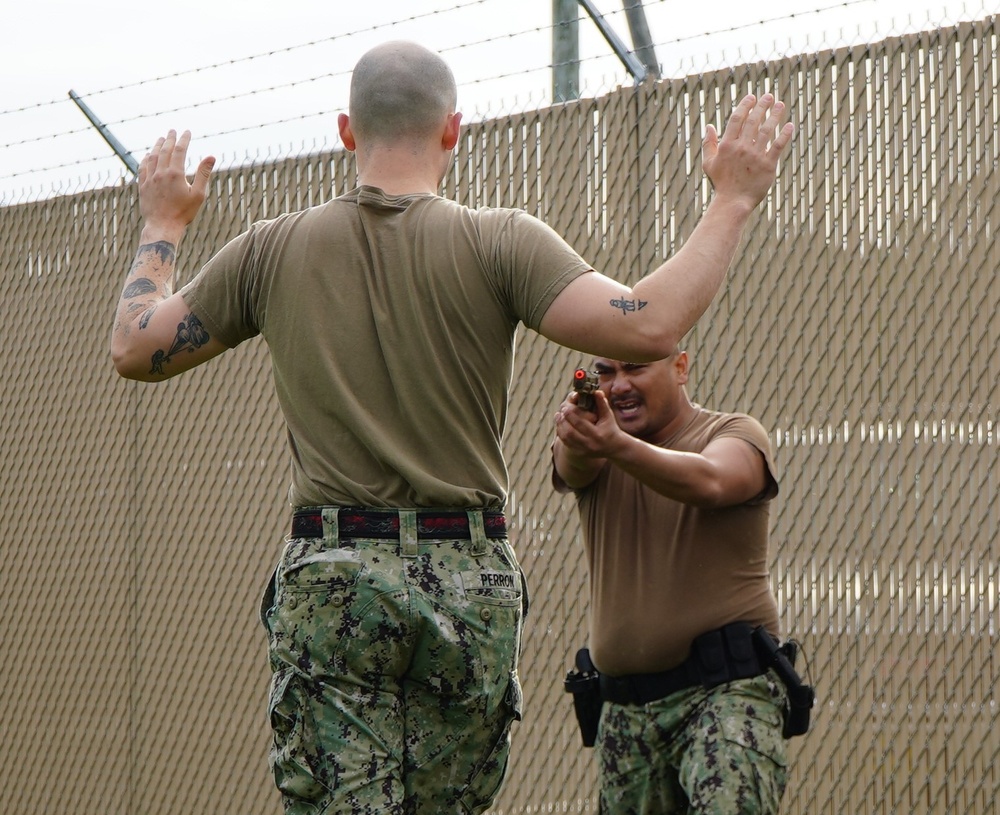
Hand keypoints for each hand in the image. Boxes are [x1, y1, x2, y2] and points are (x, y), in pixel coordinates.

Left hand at [138, 130, 215, 237]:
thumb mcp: (198, 195)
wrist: (162, 226)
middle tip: (173, 130)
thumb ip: (203, 174)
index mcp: (176, 174)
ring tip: (160, 139)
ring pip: (152, 157)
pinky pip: (143, 168)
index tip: (187, 132)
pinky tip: (148, 156)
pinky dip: (146, 159)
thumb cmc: (183, 213)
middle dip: (169, 138)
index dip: (184, 139)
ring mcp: (150, 179)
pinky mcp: (143, 186)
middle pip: (164, 150)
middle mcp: (161, 173)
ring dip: (157, 146)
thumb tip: (211, 157)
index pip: (180, 150)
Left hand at [554, 390, 625, 458]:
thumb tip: (596, 391)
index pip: (580, 423)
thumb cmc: (610, 428)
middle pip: (570, 432)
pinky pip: (566, 443)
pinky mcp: (580, 453)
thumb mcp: (608, 416)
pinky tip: (560, 425)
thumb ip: (602, 403)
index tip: (565, 406)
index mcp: (597, 434)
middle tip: (560, 410)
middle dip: (563, 420)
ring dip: (560, 426)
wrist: (614, 447)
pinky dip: (561, 433)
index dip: (571, 414)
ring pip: (566, 438)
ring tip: (558, 416)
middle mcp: (590, 444)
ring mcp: (584, 450)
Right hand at [701, 93, 793, 208]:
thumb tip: (709, 126)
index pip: (737, 119)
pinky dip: (784, 134)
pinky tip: (789, 125)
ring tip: (780, 105)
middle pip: (753, 121)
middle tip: (769, 96)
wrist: (733, 202)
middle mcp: (741, 148)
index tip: (752, 97)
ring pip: (767, 130)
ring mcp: (755, 156)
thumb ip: (708, 144)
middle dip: (762, 106)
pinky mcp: (768, 165)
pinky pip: (778, 146)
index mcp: (727, 145)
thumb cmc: (721, 183)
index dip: (745, 106)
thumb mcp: (709, 163)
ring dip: (775, 115)